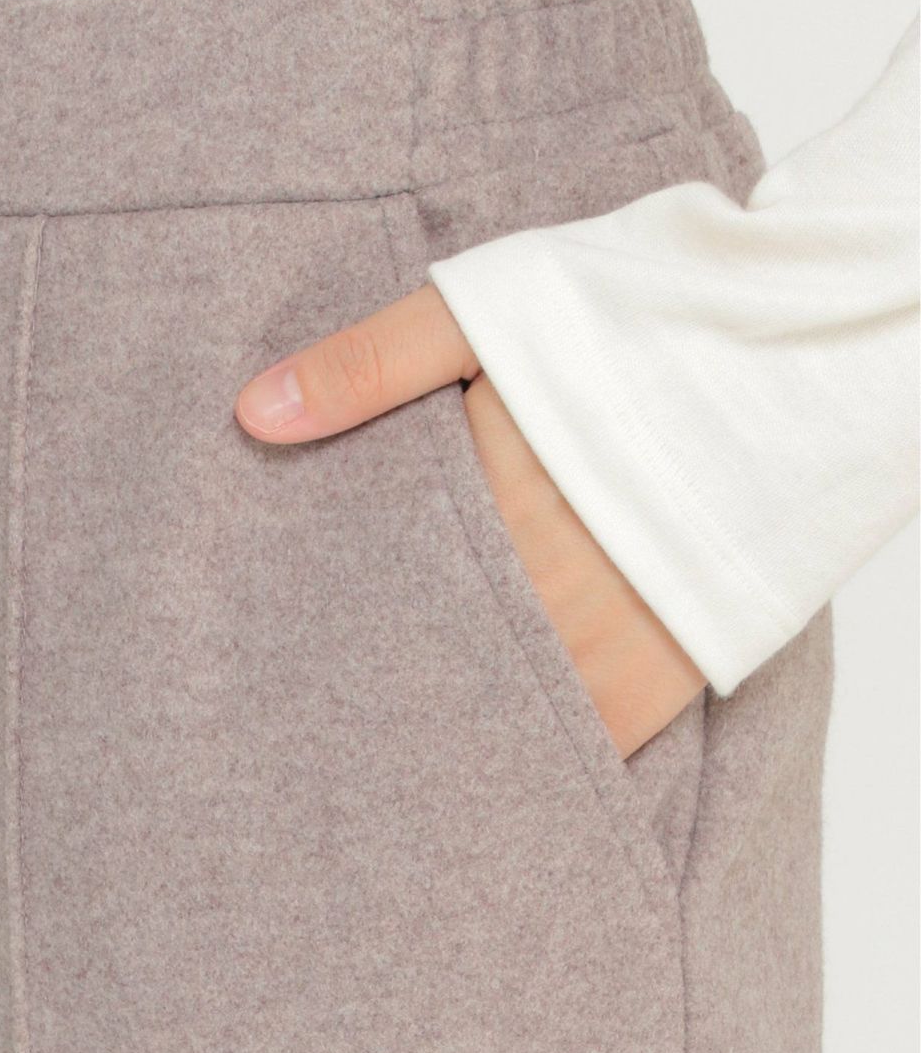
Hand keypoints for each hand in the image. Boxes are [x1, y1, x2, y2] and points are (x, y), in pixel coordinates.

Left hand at [233, 284, 705, 758]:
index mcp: (491, 509)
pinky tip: (507, 738)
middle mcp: (551, 593)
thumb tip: (252, 416)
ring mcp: (620, 643)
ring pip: (513, 719)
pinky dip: (548, 739)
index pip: (383, 601)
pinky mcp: (678, 669)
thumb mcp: (490, 313)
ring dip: (464, 720)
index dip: (332, 633)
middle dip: (390, 684)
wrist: (799, 349)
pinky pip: (594, 737)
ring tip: (412, 735)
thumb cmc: (639, 317)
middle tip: (331, 721)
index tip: (293, 654)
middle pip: (440, 669)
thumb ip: (370, 367)